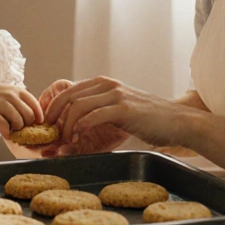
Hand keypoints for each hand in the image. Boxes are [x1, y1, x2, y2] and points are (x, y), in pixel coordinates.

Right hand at [0, 83, 42, 137]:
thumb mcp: (12, 95)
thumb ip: (24, 104)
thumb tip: (38, 122)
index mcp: (18, 91)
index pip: (35, 104)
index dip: (38, 116)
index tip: (37, 123)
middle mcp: (10, 95)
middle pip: (28, 115)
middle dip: (27, 124)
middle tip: (22, 127)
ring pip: (18, 121)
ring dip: (17, 129)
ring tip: (13, 129)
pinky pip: (4, 126)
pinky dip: (7, 132)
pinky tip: (6, 133)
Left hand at [43, 77, 194, 155]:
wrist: (177, 121)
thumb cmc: (148, 120)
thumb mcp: (119, 109)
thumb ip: (99, 111)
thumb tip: (74, 128)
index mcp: (103, 83)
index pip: (68, 91)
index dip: (53, 108)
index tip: (47, 126)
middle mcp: (107, 85)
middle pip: (68, 96)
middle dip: (54, 116)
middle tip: (50, 134)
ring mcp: (116, 95)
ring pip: (78, 106)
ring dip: (66, 125)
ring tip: (65, 140)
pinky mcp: (124, 109)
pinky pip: (93, 115)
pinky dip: (81, 127)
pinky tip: (78, 138)